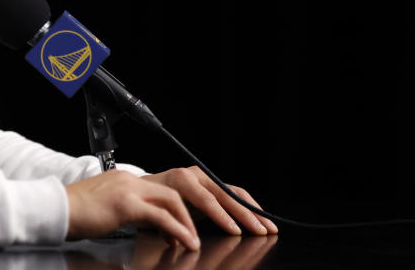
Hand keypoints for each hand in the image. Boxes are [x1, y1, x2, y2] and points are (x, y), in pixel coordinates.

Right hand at [65, 169, 200, 249]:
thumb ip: (118, 209)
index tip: (177, 229)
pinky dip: (177, 230)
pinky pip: (161, 217)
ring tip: (190, 241)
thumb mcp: (101, 206)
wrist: (54, 208)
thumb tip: (132, 223)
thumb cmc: (71, 212)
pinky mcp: (126, 204)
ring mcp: (128, 190)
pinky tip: (182, 242)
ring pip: (171, 201)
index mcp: (121, 179)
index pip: (156, 191)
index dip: (173, 210)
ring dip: (186, 223)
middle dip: (187, 215)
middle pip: (170, 193)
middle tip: (191, 236)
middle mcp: (128, 180)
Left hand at [143, 166, 277, 235]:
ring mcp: (205, 178)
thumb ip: (170, 225)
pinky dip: (249, 206)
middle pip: (226, 195)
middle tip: (262, 231)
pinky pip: (235, 193)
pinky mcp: (212, 184)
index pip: (206, 200)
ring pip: (235, 192)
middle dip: (246, 215)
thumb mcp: (156, 214)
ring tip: (269, 226)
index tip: (235, 231)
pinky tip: (260, 217)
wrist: (145, 189)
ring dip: (253, 211)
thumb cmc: (151, 203)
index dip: (222, 217)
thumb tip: (181, 240)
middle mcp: (196, 175)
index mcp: (181, 180)